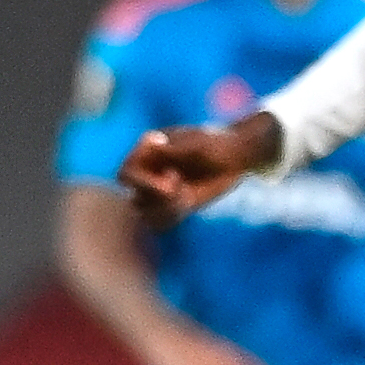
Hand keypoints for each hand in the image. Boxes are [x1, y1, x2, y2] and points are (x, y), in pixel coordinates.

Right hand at [119, 113, 280, 226]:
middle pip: (132, 197)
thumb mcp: (199, 143)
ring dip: (164, 210)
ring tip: (185, 198)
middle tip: (178, 188)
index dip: (142, 180)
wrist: (238, 155)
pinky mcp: (174, 205)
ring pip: (144, 213)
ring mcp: (160, 191)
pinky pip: (161, 222)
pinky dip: (172, 217)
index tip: (172, 174)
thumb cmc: (218, 142)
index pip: (126, 173)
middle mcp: (150, 172)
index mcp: (148, 152)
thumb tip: (154, 146)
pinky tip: (188, 203)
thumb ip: (176, 149)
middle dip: (154, 196)